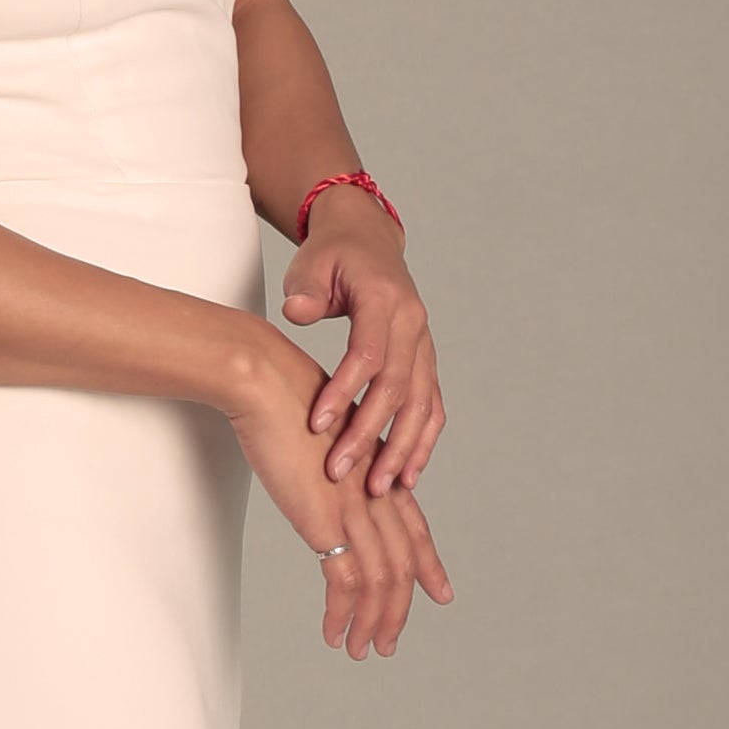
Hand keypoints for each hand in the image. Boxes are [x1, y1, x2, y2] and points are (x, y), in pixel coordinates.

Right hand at [224, 324, 454, 660]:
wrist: (265, 383)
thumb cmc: (280, 397)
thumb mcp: (316, 431)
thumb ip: (326, 459)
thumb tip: (315, 469)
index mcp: (377, 471)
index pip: (414, 527)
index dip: (429, 564)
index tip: (440, 591)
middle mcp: (376, 492)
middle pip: (404, 563)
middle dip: (401, 608)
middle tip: (390, 641)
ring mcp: (355, 508)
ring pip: (383, 581)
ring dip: (375, 622)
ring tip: (363, 650)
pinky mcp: (327, 521)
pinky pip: (345, 584)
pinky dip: (344, 616)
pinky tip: (334, 635)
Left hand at [278, 191, 443, 500]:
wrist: (366, 241)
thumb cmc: (331, 257)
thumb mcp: (309, 265)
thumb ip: (304, 292)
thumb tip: (297, 313)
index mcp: (384, 300)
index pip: (368, 354)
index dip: (344, 393)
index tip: (316, 426)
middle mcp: (413, 324)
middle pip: (397, 388)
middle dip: (370, 435)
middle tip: (341, 473)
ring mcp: (424, 343)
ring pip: (421, 403)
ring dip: (402, 449)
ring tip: (380, 488)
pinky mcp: (424, 360)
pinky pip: (431, 405)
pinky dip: (422, 441)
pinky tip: (408, 475)